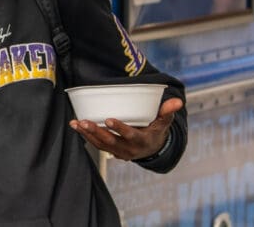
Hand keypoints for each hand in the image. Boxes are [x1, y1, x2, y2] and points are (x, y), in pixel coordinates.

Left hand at [69, 97, 183, 160]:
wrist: (152, 150)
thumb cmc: (156, 131)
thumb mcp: (163, 123)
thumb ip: (167, 111)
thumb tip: (177, 101)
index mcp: (142, 141)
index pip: (130, 135)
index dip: (119, 128)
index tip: (108, 119)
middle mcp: (129, 149)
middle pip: (110, 141)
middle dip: (96, 131)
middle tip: (84, 121)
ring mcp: (119, 152)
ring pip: (101, 144)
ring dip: (87, 134)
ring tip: (76, 123)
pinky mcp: (111, 151)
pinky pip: (97, 145)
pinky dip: (86, 136)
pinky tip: (76, 126)